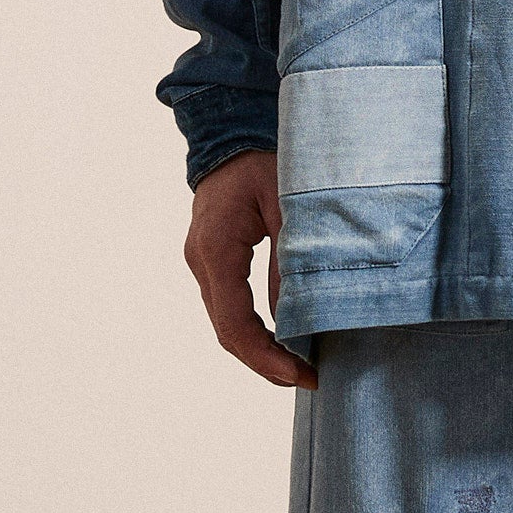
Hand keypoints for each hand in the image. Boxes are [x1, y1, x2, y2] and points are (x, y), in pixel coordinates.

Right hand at [184, 148, 315, 388]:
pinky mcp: (215, 262)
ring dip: (262, 349)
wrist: (232, 133)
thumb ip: (290, 262)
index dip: (265, 357)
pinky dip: (258, 329)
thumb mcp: (287, 206)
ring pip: (228, 323)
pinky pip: (232, 307)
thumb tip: (296, 320)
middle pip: (228, 331)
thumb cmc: (263, 161)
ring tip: (302, 368)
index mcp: (217, 248)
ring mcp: (204, 264)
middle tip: (310, 379)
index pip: (234, 322)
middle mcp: (202, 262)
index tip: (300, 375)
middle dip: (267, 362)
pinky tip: (287, 339)